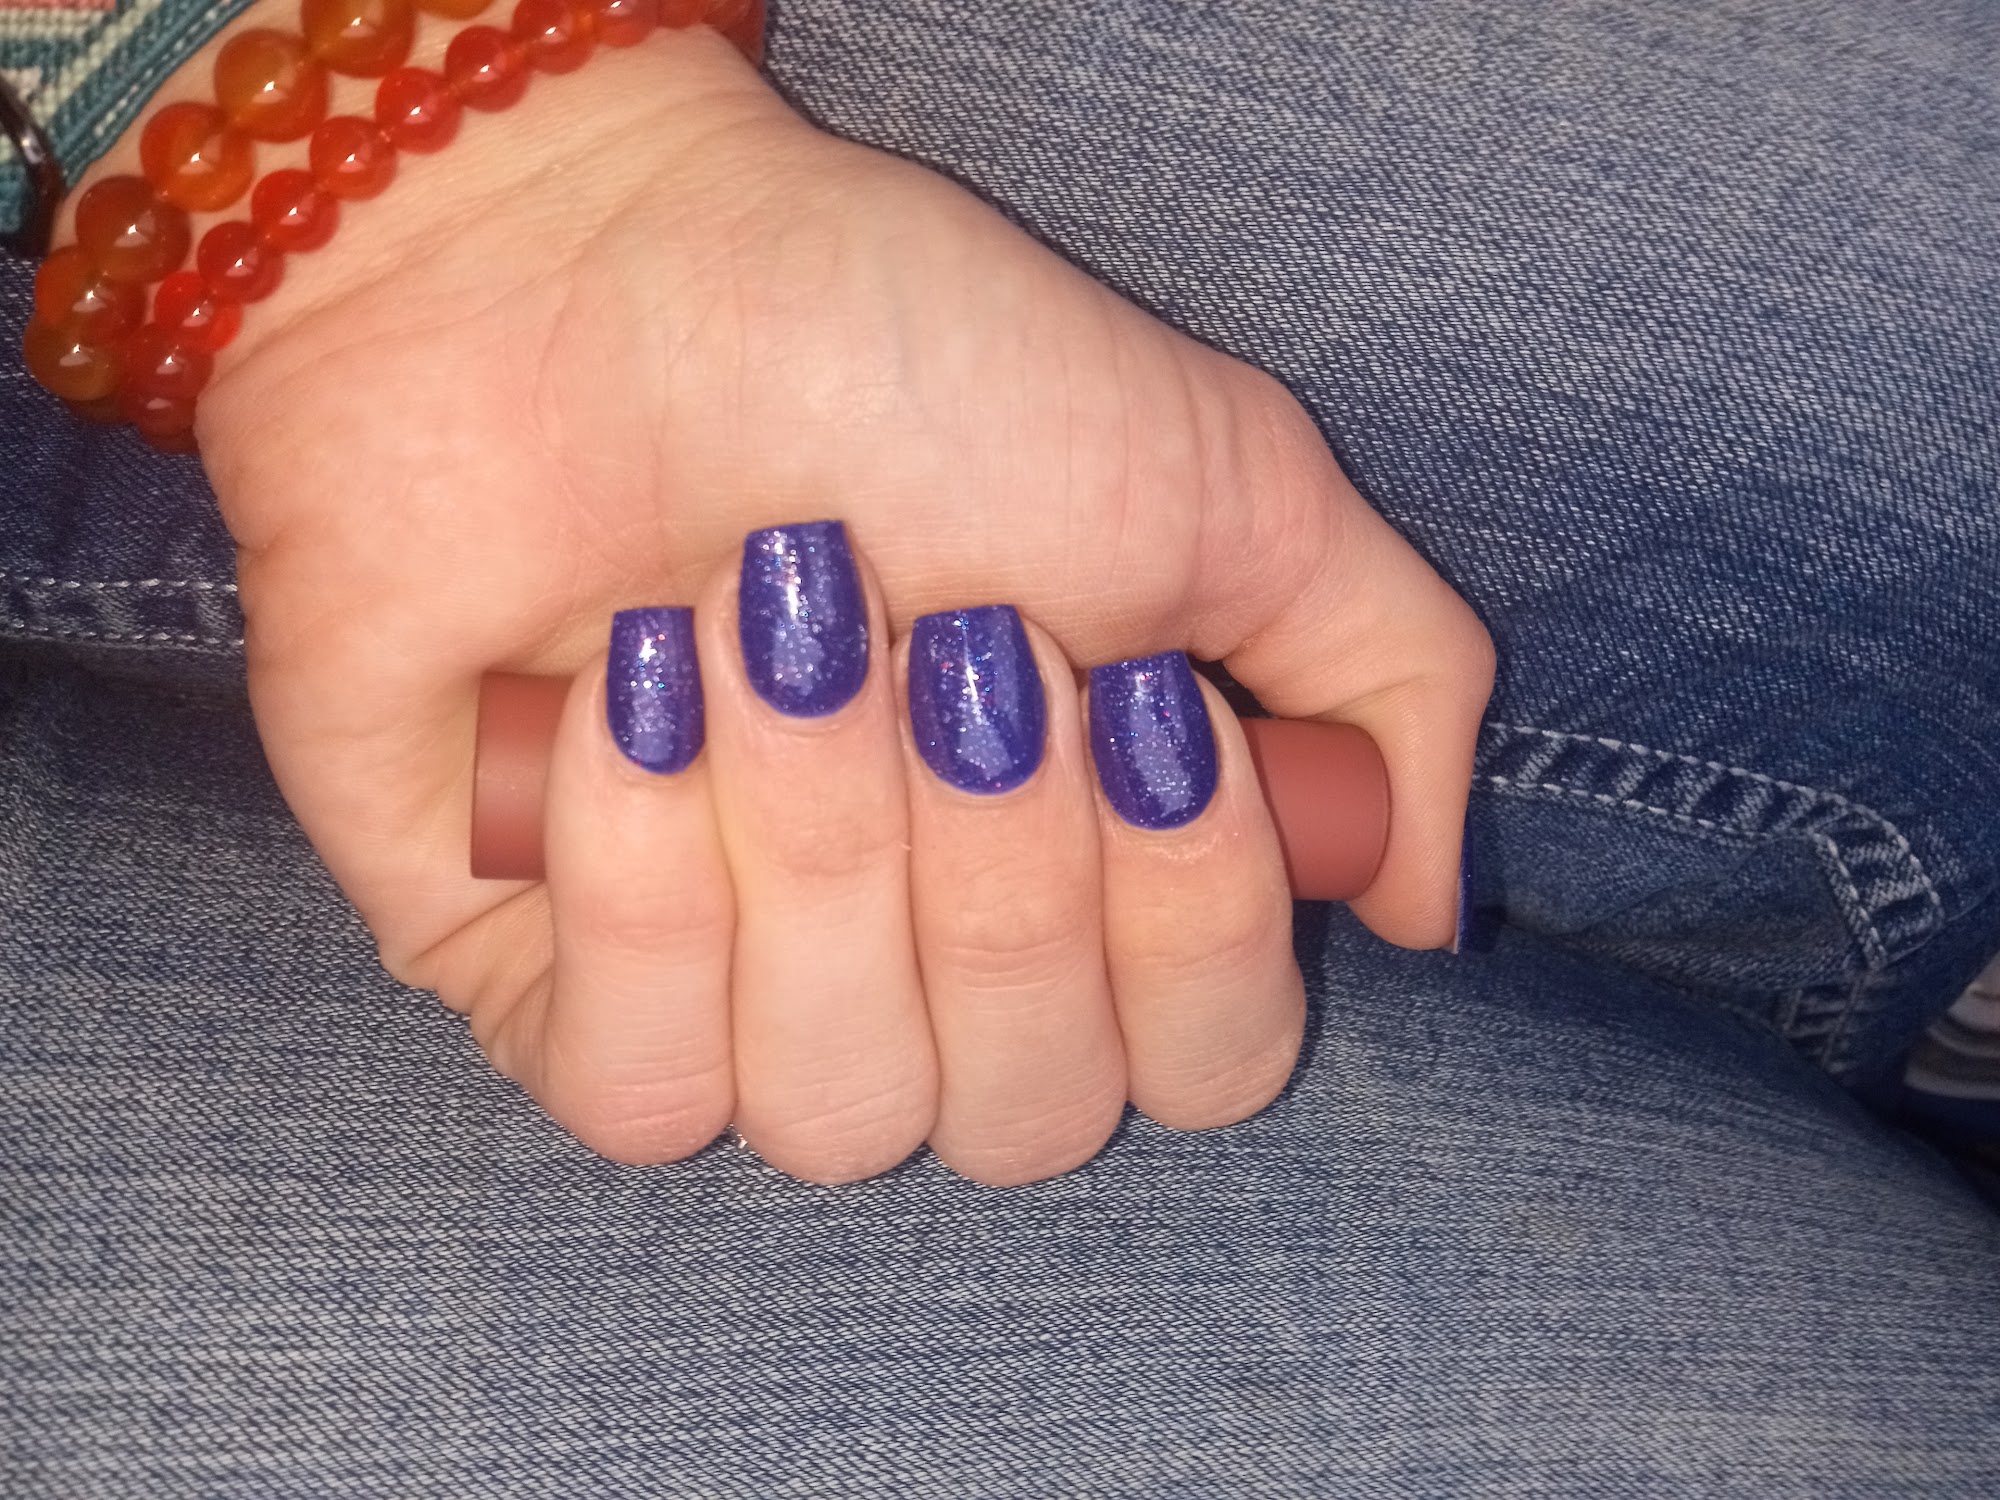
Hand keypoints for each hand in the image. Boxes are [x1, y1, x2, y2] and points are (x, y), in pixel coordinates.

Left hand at [76, 20, 1491, 1177]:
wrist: (580, 268)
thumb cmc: (907, 358)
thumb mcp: (1226, 482)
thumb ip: (1389, 684)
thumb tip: (1438, 910)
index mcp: (1099, 878)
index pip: (1210, 1067)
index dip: (1187, 919)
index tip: (1129, 696)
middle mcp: (934, 978)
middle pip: (1030, 1117)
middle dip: (997, 867)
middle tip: (943, 644)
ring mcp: (740, 1002)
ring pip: (841, 1111)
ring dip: (822, 837)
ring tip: (760, 625)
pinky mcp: (549, 995)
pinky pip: (644, 1087)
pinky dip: (647, 880)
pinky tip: (620, 697)